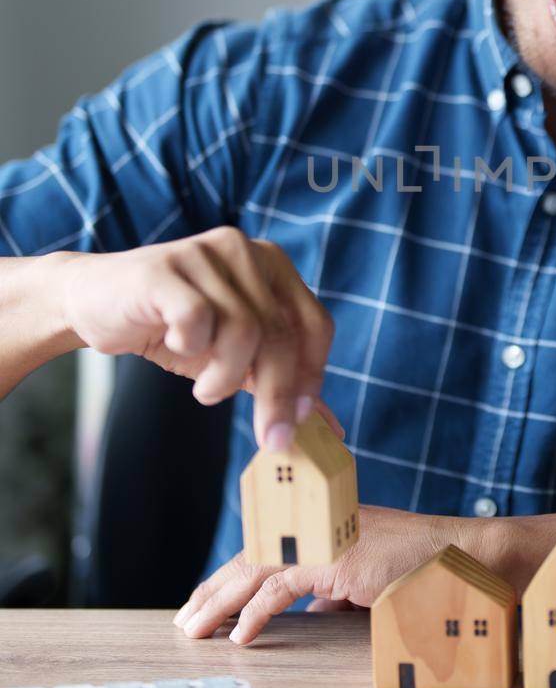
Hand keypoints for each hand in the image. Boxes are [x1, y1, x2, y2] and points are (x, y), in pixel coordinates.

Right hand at [55, 227, 334, 447]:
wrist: (93, 302)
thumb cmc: (172, 328)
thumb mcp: (232, 357)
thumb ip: (278, 383)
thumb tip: (329, 429)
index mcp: (272, 265)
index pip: (315, 324)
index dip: (312, 378)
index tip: (298, 422)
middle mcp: (244, 250)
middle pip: (281, 334)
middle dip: (277, 395)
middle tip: (268, 437)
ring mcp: (204, 254)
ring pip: (244, 330)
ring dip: (226, 377)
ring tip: (206, 390)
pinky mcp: (165, 269)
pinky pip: (198, 319)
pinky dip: (192, 350)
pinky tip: (177, 348)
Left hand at [174, 505, 461, 643]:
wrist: (462, 556)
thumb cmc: (425, 568)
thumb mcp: (370, 581)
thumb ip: (337, 594)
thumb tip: (311, 615)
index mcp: (325, 529)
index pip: (267, 550)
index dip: (234, 577)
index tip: (212, 603)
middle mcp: (319, 528)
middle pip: (251, 555)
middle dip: (214, 589)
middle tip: (187, 618)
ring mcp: (324, 539)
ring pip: (255, 567)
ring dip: (220, 600)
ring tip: (195, 627)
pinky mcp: (332, 558)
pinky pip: (280, 587)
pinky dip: (256, 612)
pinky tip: (241, 635)